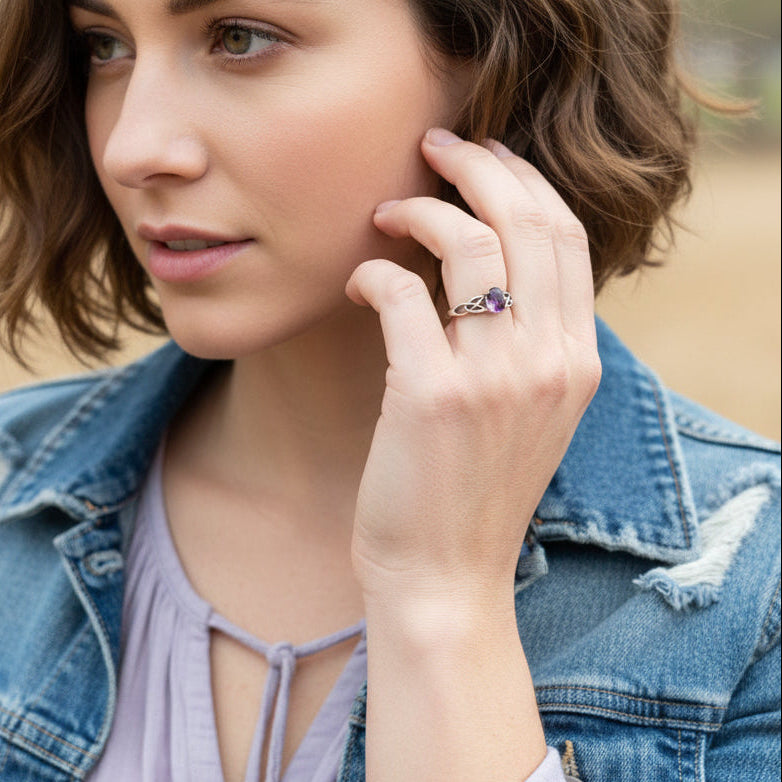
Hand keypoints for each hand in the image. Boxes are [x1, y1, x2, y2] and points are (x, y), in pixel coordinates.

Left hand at [346, 128, 600, 609]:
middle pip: (528, 221)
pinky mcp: (434, 396)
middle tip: (433, 148)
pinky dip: (373, 273)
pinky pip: (402, 295)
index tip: (483, 159)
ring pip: (470, 244)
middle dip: (479, 166)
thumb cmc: (472, 491)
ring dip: (422, 211)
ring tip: (385, 212)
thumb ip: (526, 342)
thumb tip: (483, 264)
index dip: (522, 182)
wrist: (446, 577)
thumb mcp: (527, 413)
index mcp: (577, 361)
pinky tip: (355, 283)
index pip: (565, 237)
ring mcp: (497, 378)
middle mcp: (550, 361)